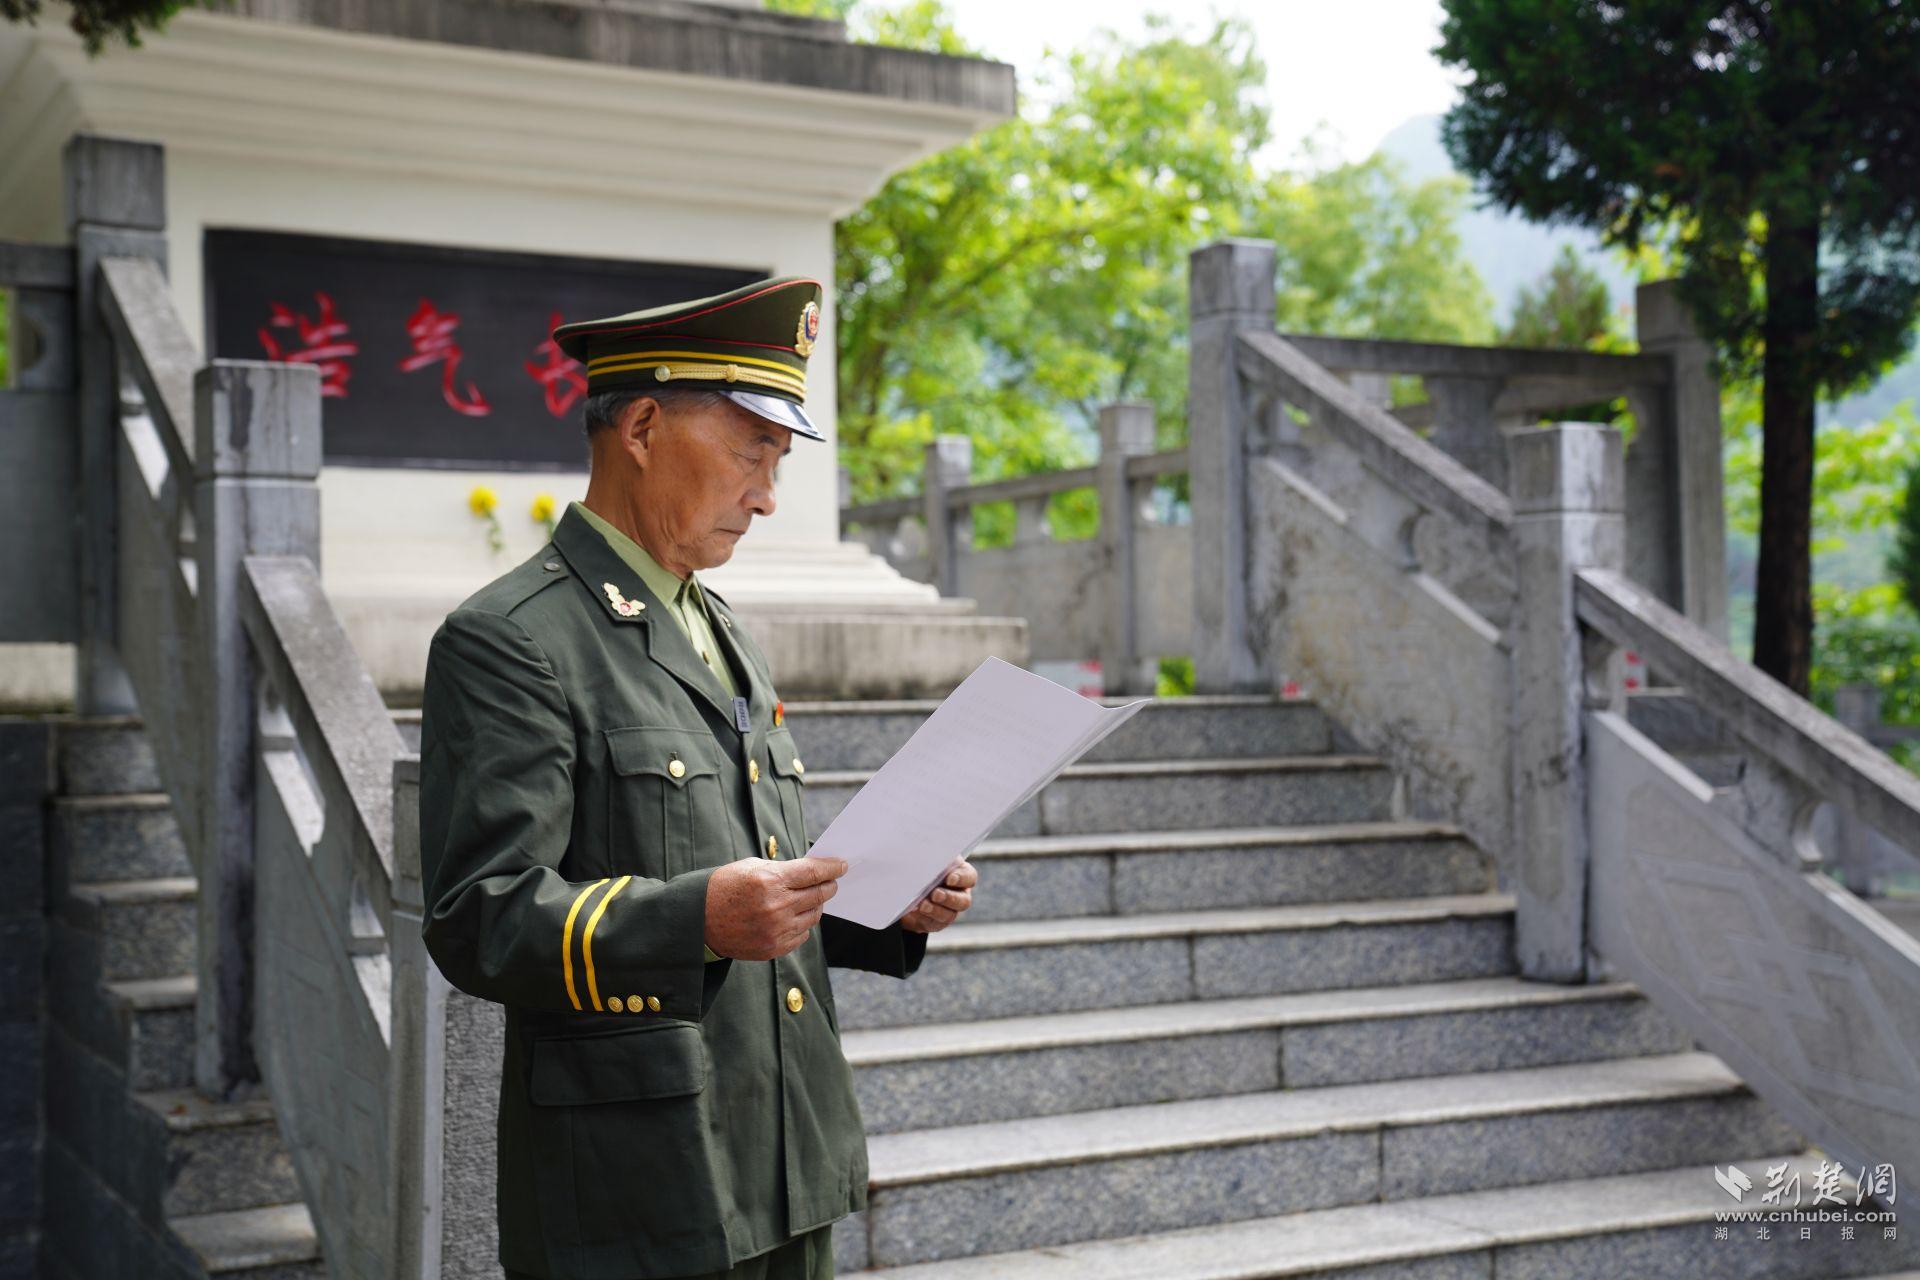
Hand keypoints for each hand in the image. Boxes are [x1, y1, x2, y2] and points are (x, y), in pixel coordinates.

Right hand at [704, 855, 847, 960]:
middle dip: (829, 885)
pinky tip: (794, 915)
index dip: (832, 868)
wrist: (699, 921)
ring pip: (814, 916)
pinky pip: (802, 934)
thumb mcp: (752, 867)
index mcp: (770, 881)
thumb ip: (784, 870)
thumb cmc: (726, 887)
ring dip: (816, 905)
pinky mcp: (773, 948)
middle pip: (819, 894)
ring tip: (809, 898)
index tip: (842, 865)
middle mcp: (776, 906)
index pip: (813, 872)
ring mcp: (776, 930)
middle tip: (831, 881)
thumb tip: (812, 872)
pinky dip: (802, 924)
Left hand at [899, 858, 975, 933]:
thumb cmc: (920, 867)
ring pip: (949, 915)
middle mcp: (959, 894)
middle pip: (964, 901)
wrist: (906, 887)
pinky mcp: (937, 922)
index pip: (969, 877)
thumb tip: (927, 856)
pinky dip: (923, 917)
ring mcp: (950, 910)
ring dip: (935, 910)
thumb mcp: (926, 859)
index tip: (949, 878)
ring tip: (922, 905)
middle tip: (935, 894)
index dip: (961, 878)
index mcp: (960, 874)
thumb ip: (932, 858)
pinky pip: (933, 923)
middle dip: (949, 898)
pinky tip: (914, 910)